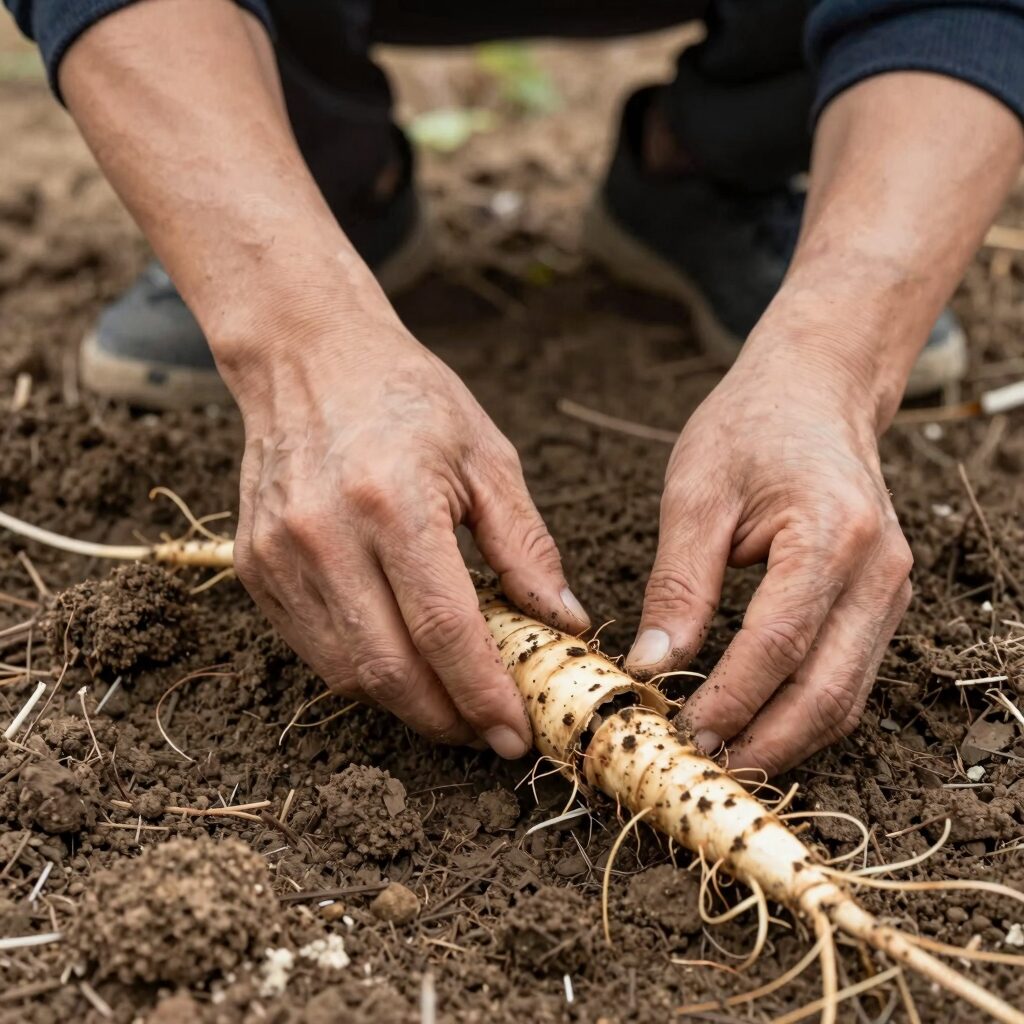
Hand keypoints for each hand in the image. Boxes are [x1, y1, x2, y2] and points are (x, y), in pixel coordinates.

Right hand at [227, 312, 588, 757]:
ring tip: (451, 704)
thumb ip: (525, 546)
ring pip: (345, 673)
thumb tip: (564, 623)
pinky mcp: (254, 566)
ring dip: (404, 706)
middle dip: (445, 719)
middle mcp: (325, 535)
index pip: (445, 631)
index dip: (483, 696)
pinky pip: (312, 649)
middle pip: (389, 670)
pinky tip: (400, 662)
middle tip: (487, 732)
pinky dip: (361, 673)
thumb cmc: (409, 399)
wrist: (309, 359)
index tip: (515, 735)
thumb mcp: (487, 458)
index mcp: (393, 503)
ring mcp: (278, 555)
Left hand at [625, 335, 911, 774]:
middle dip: (762, 741)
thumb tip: (651, 665)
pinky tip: (755, 723)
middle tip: (700, 766)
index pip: (779, 646)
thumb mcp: (695, 495)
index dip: (729, 701)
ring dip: (785, 738)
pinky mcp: (882, 601)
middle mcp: (878, 571)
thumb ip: (678, 585)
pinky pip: (849, 675)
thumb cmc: (750, 429)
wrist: (815, 391)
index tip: (679, 732)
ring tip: (722, 757)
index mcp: (831, 535)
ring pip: (846, 696)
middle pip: (827, 690)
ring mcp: (890, 590)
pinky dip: (804, 710)